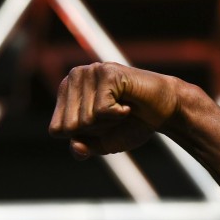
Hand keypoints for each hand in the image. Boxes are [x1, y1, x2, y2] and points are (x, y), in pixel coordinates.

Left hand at [48, 62, 179, 159]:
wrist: (164, 111)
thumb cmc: (130, 124)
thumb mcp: (101, 143)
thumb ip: (83, 148)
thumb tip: (76, 147)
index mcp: (65, 92)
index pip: (56, 130)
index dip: (81, 136)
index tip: (100, 124)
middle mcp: (73, 77)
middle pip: (69, 126)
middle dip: (94, 130)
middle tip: (113, 116)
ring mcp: (89, 71)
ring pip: (85, 119)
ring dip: (108, 122)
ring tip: (121, 107)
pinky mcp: (107, 72)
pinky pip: (101, 110)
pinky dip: (118, 114)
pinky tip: (127, 104)